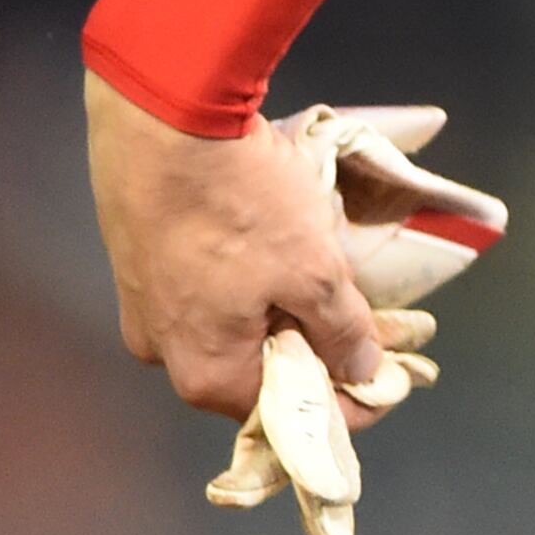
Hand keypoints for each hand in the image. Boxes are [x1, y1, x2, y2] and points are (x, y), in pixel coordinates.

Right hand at [85, 70, 388, 429]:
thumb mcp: (313, 271)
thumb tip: (359, 369)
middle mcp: (166, 351)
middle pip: (260, 369)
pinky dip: (257, 283)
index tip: (392, 380)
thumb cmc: (241, 207)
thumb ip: (341, 329)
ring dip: (292, 313)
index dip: (348, 402)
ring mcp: (146, 304)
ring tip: (341, 286)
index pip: (289, 413)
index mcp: (206, 372)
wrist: (163, 121)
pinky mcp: (143, 258)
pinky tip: (288, 254)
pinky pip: (213, 290)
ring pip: (237, 326)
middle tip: (381, 326)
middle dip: (324, 350)